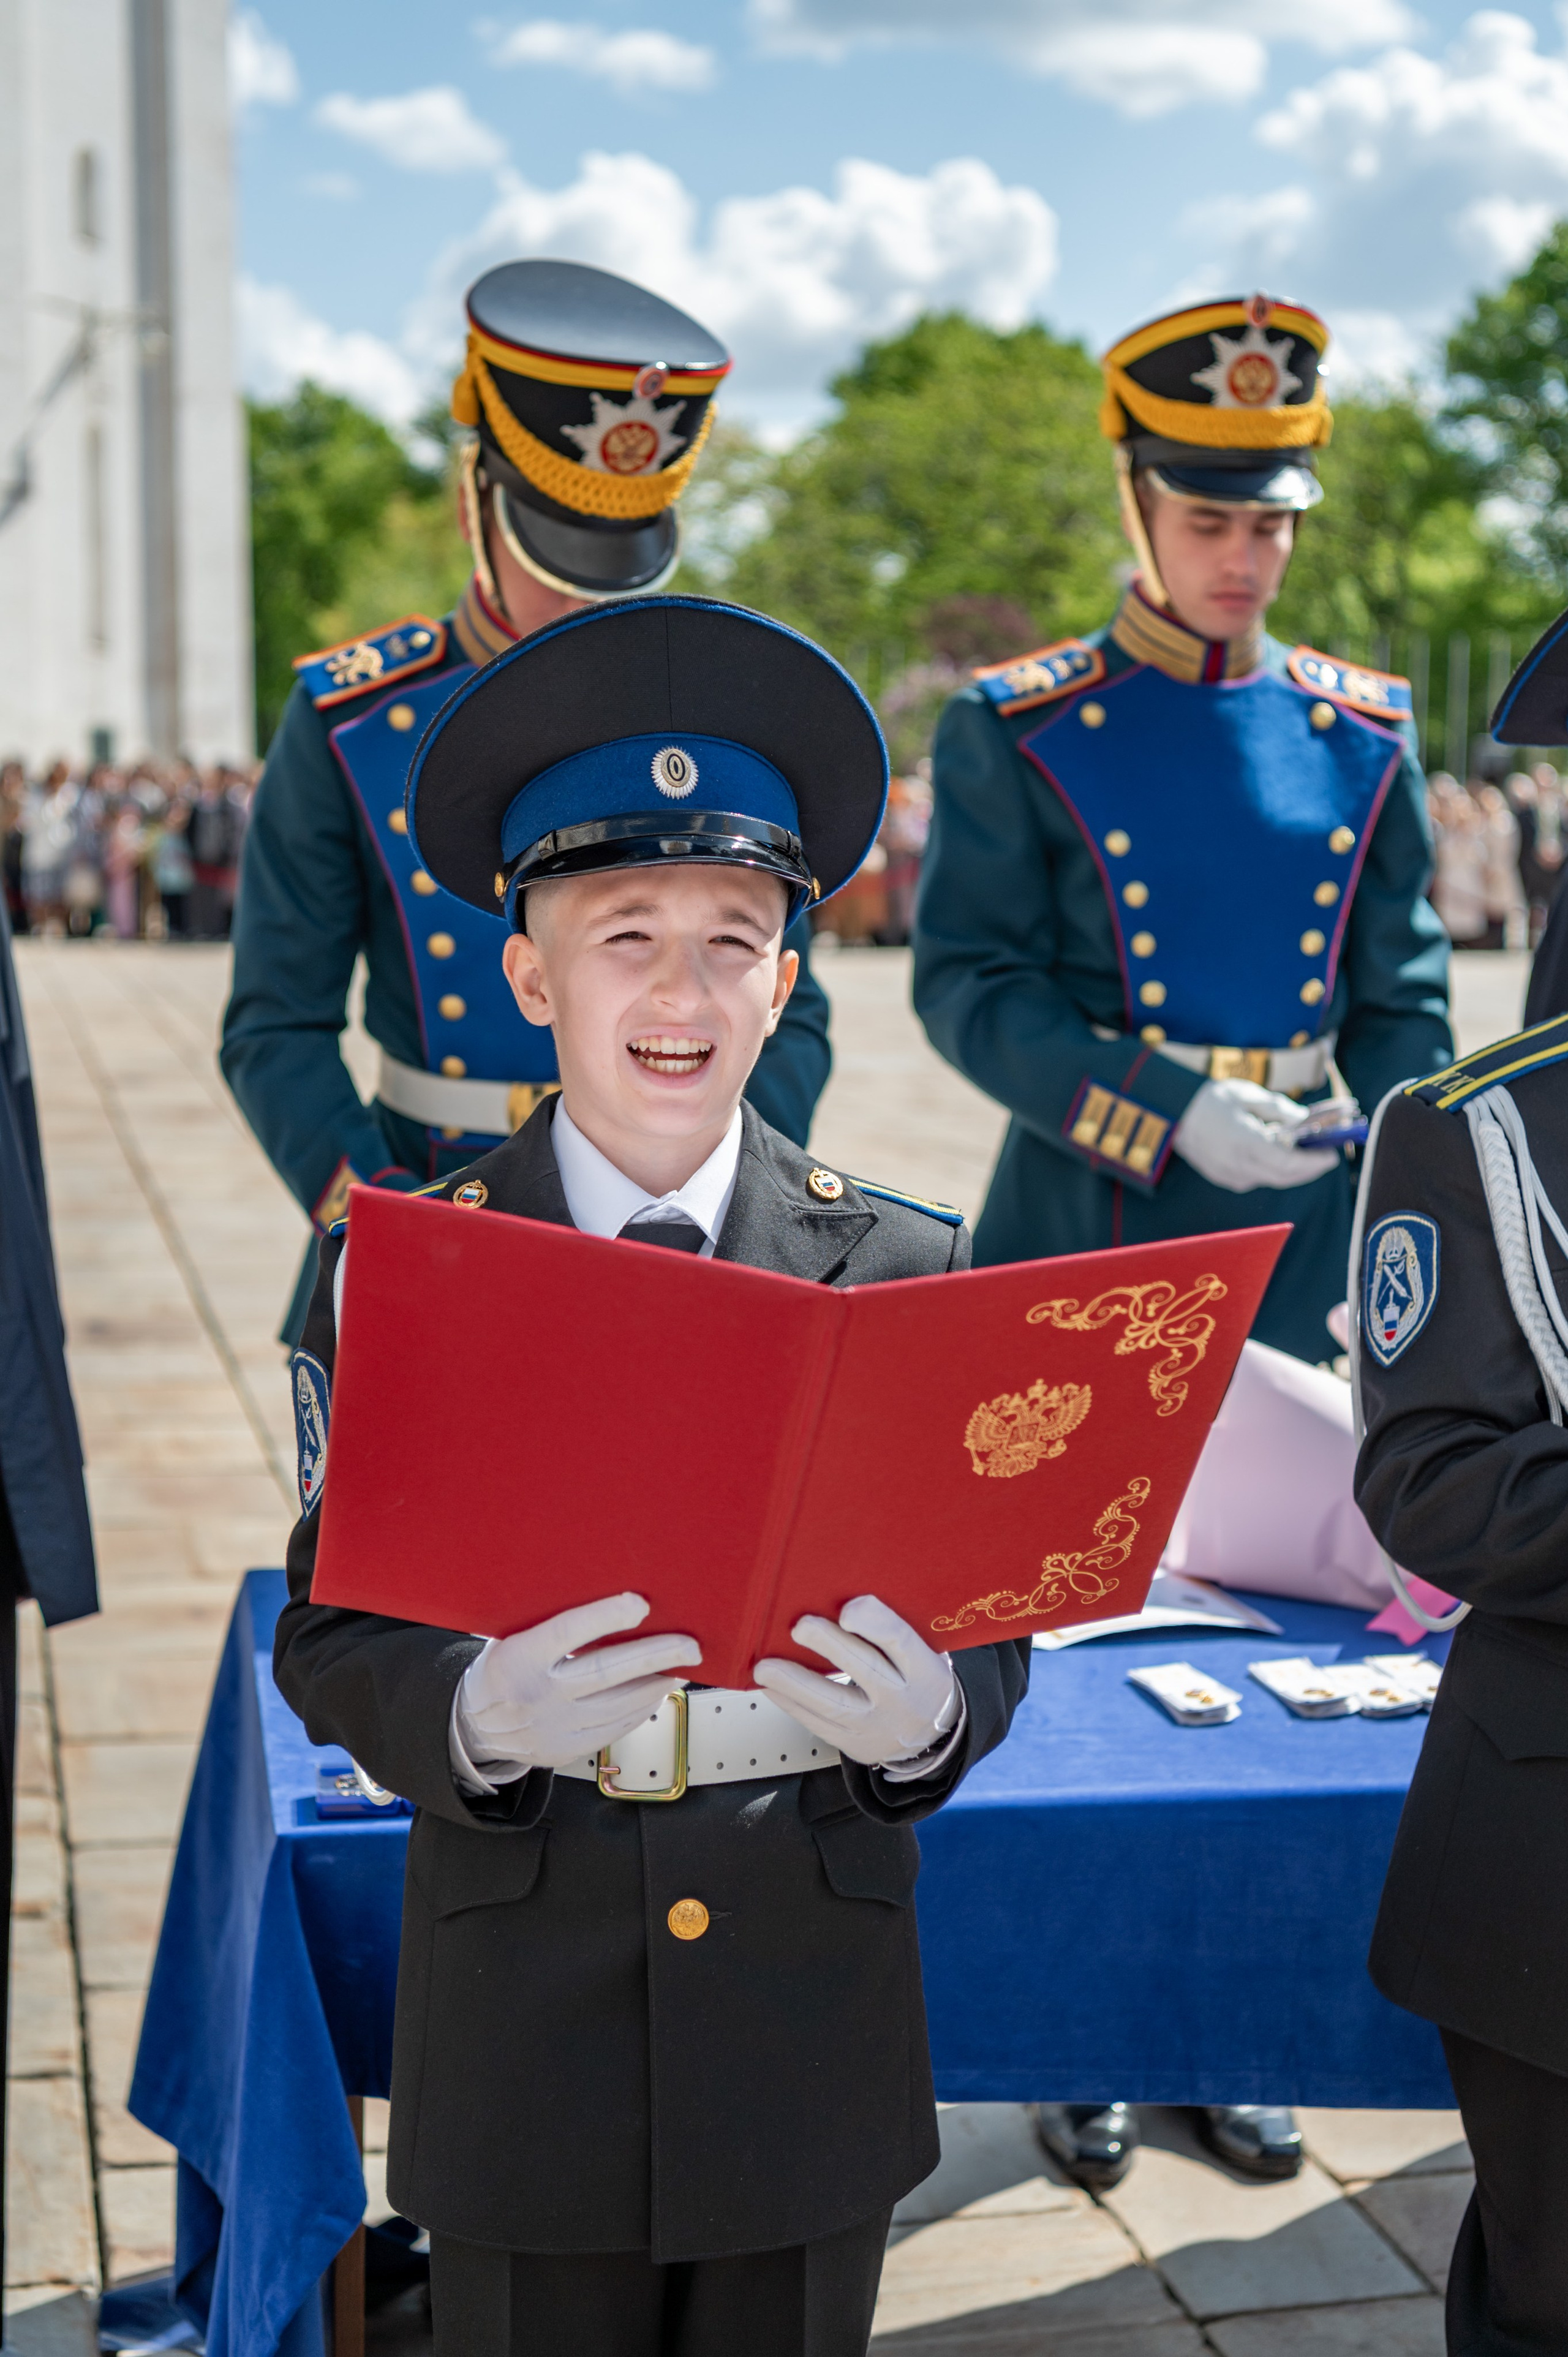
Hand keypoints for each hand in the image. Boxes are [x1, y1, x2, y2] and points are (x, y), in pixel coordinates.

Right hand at [455, 1593, 699, 1773]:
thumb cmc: (503, 1669)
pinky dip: (640, 1709)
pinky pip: (614, 1729)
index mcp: (520, 1658)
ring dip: (656, 1684)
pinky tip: (657, 1692)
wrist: (474, 1728)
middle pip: (606, 1673)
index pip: (567, 1633)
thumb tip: (611, 1600)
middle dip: (654, 1657)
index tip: (640, 1604)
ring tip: (684, 1666)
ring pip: (619, 1705)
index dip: (605, 1617)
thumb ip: (552, 1625)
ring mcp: (554, 1728)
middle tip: (690, 1646)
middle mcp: (539, 1695)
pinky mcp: (566, 1750)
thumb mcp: (512, 1638)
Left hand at [753, 1595, 959, 1766]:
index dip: (874, 1623)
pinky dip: (792, 1704)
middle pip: (864, 1669)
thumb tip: (841, 1599)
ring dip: (795, 1684)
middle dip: (829, 1646)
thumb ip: (890, 1630)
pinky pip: (818, 1724)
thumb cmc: (916, 1680)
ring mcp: (876, 1725)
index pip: (899, 1640)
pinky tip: (771, 1688)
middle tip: (799, 1627)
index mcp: (923, 1668)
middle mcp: (901, 1699)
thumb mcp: (922, 1653)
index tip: (847, 1610)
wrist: (929, 1738)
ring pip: (833, 1704)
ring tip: (765, 1668)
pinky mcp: (854, 1743)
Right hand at [1172, 1078, 1339, 1193]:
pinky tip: (1274, 1153)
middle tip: (1325, 1156)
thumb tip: (1304, 1121)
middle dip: (1309, 1169)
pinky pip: (1256, 1178)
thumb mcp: (1248, 1095)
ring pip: (1271, 1179)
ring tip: (1302, 1151)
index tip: (1331, 1156)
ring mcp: (1230, 1176)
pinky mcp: (1224, 1178)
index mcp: (1246, 1144)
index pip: (1289, 1164)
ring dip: (1290, 1169)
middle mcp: (1238, 1166)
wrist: (1173, 1113)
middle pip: (1285, 1177)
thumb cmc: (1210, 1100)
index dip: (1314, 1163)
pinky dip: (1271, 1168)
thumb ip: (1279, 1110)